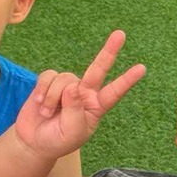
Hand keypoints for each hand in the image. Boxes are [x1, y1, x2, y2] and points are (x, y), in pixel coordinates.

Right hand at [11, 33, 145, 160]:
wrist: (34, 142)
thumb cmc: (58, 140)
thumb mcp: (71, 132)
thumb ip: (75, 110)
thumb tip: (73, 87)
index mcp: (96, 107)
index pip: (114, 92)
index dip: (127, 80)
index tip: (141, 69)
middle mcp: (84, 93)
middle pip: (98, 69)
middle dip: (109, 52)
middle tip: (120, 34)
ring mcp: (67, 86)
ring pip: (64, 79)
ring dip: (52, 97)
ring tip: (46, 113)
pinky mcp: (49, 82)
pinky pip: (48, 76)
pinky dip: (42, 90)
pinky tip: (38, 103)